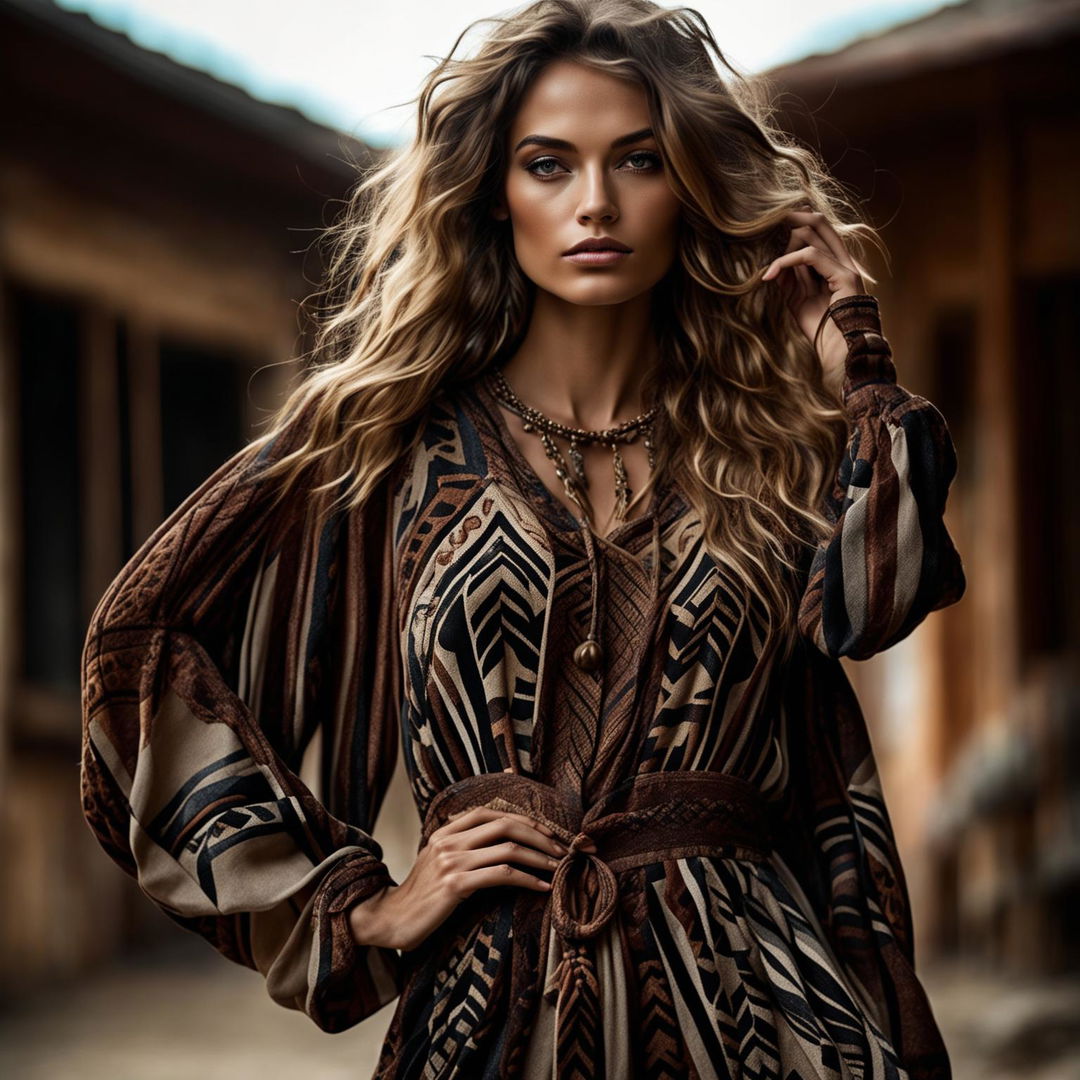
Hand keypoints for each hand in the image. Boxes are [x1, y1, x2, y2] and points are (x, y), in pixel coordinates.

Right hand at [347, 804, 569, 952]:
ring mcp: (451, 861)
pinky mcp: (455, 885)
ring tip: (559, 869)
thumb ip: (462, 847)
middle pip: (506, 825)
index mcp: (446, 831)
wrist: (388, 919)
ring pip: (508, 849)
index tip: (548, 834)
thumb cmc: (420, 895)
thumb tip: (499, 843)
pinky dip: (527, 879)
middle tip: (563, 850)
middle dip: (541, 835)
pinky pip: (501, 875)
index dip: (525, 820)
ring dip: (540, 857)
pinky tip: (542, 887)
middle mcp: (449, 840)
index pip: (493, 812)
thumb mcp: (438, 861)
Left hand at [760, 209, 867, 391]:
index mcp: (835, 265)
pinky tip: (771, 274)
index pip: (819, 232)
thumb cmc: (821, 330)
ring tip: (768, 268)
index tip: (773, 225)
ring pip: (814, 235)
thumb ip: (789, 280)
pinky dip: (786, 261)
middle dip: (793, 217)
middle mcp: (843, 260)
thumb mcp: (798, 300)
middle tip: (769, 218)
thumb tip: (774, 265)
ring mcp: (847, 265)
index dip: (797, 224)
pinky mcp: (845, 275)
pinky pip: (810, 255)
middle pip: (820, 223)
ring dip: (785, 246)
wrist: (841, 351)